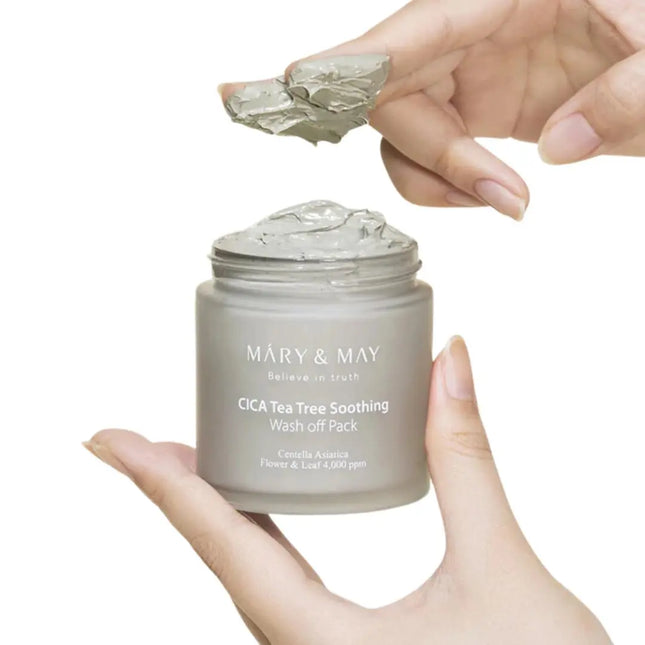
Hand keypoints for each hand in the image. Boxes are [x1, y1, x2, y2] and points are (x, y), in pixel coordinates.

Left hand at [85, 337, 610, 643]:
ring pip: (248, 571)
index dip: (159, 485)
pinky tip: (266, 506)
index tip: (106, 440)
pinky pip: (280, 581)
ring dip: (214, 512)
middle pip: (220, 557)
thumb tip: (448, 364)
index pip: (221, 546)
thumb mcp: (502, 572)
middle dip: (175, 493)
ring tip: (193, 458)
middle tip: (141, 438)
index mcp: (322, 644)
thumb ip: (467, 463)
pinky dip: (258, 533)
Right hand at [222, 0, 644, 218]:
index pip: (409, 31)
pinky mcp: (480, 106)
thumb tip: (558, 148)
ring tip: (510, 202)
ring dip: (437, 177)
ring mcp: (472, 70)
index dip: (345, 64)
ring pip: (401, 129)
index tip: (289, 86)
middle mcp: (473, 28)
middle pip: (392, 91)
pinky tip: (496, 195)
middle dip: (432, 152)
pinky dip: (449, 184)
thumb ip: (626, 94)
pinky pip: (430, 149)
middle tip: (499, 194)